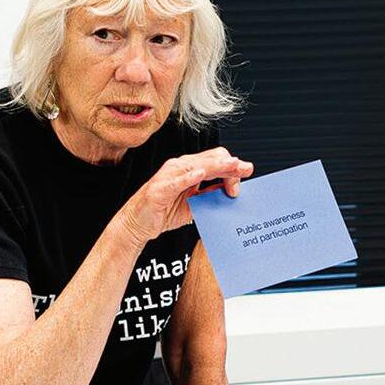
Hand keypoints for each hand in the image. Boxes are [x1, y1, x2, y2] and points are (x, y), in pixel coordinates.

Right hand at [124, 147, 254, 245]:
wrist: (138, 225)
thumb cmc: (162, 212)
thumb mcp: (193, 204)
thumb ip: (209, 194)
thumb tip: (229, 190)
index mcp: (188, 170)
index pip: (213, 161)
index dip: (231, 165)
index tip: (246, 172)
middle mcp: (179, 168)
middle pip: (208, 160)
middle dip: (229, 164)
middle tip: (245, 170)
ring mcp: (168, 176)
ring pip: (195, 166)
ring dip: (215, 165)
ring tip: (231, 165)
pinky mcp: (159, 189)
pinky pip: (176, 181)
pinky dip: (188, 177)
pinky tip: (201, 174)